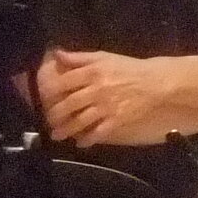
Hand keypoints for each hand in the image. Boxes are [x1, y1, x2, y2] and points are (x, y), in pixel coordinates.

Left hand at [33, 48, 177, 146]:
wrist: (155, 82)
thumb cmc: (128, 68)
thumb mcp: (103, 57)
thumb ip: (79, 57)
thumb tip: (56, 54)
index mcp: (92, 72)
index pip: (64, 82)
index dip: (50, 91)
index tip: (42, 97)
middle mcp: (96, 90)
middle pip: (69, 104)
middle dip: (55, 114)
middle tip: (47, 120)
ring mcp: (106, 107)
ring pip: (80, 120)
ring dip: (66, 129)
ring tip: (56, 135)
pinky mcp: (117, 120)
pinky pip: (99, 132)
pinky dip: (88, 139)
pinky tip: (80, 143)